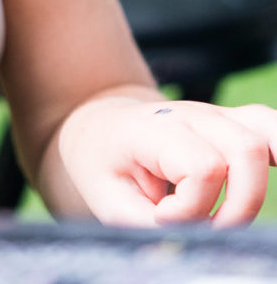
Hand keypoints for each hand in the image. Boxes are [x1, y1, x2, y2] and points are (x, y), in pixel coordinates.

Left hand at [59, 95, 276, 225]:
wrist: (101, 128)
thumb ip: (148, 227)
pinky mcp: (234, 123)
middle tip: (207, 226)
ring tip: (230, 215)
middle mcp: (191, 113)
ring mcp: (216, 114)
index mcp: (154, 128)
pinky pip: (273, 129)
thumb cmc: (105, 165)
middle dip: (238, 205)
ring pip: (268, 133)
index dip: (191, 207)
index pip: (202, 166)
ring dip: (257, 189)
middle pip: (246, 149)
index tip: (163, 217)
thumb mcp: (109, 202)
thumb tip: (185, 248)